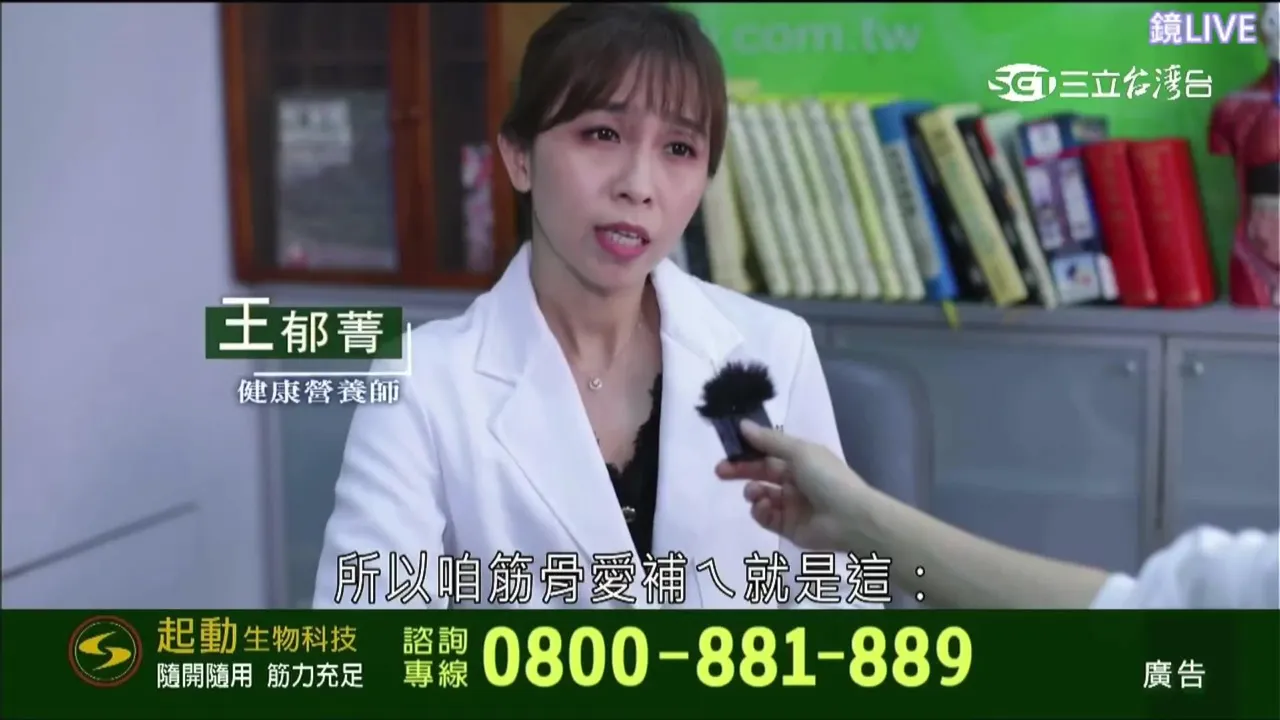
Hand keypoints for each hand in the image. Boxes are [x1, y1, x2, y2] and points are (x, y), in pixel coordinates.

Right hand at [714, 420, 869, 550]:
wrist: (849, 518)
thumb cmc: (826, 477)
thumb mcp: (799, 451)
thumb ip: (769, 440)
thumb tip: (742, 425)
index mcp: (800, 460)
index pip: (768, 453)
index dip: (748, 450)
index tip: (727, 447)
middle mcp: (794, 481)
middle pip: (760, 473)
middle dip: (740, 470)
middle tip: (720, 471)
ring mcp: (790, 505)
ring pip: (760, 495)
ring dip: (752, 491)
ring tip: (755, 492)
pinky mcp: (787, 527)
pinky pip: (765, 517)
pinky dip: (760, 511)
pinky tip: (764, 507)